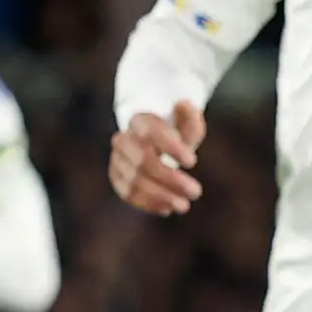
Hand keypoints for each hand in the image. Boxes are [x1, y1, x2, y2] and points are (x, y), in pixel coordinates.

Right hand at [111, 101, 205, 215]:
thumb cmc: (174, 133)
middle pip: (143, 161)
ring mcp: (117, 159)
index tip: (193, 162)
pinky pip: (128, 193)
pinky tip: (166, 208)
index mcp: (140, 120)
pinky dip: (148, 203)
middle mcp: (123, 139)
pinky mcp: (116, 177)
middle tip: (195, 192)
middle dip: (171, 179)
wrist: (152, 142)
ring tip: (184, 205)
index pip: (152, 133)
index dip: (171, 148)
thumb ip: (190, 118)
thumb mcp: (187, 124)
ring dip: (161, 196)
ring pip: (134, 180)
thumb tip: (183, 103)